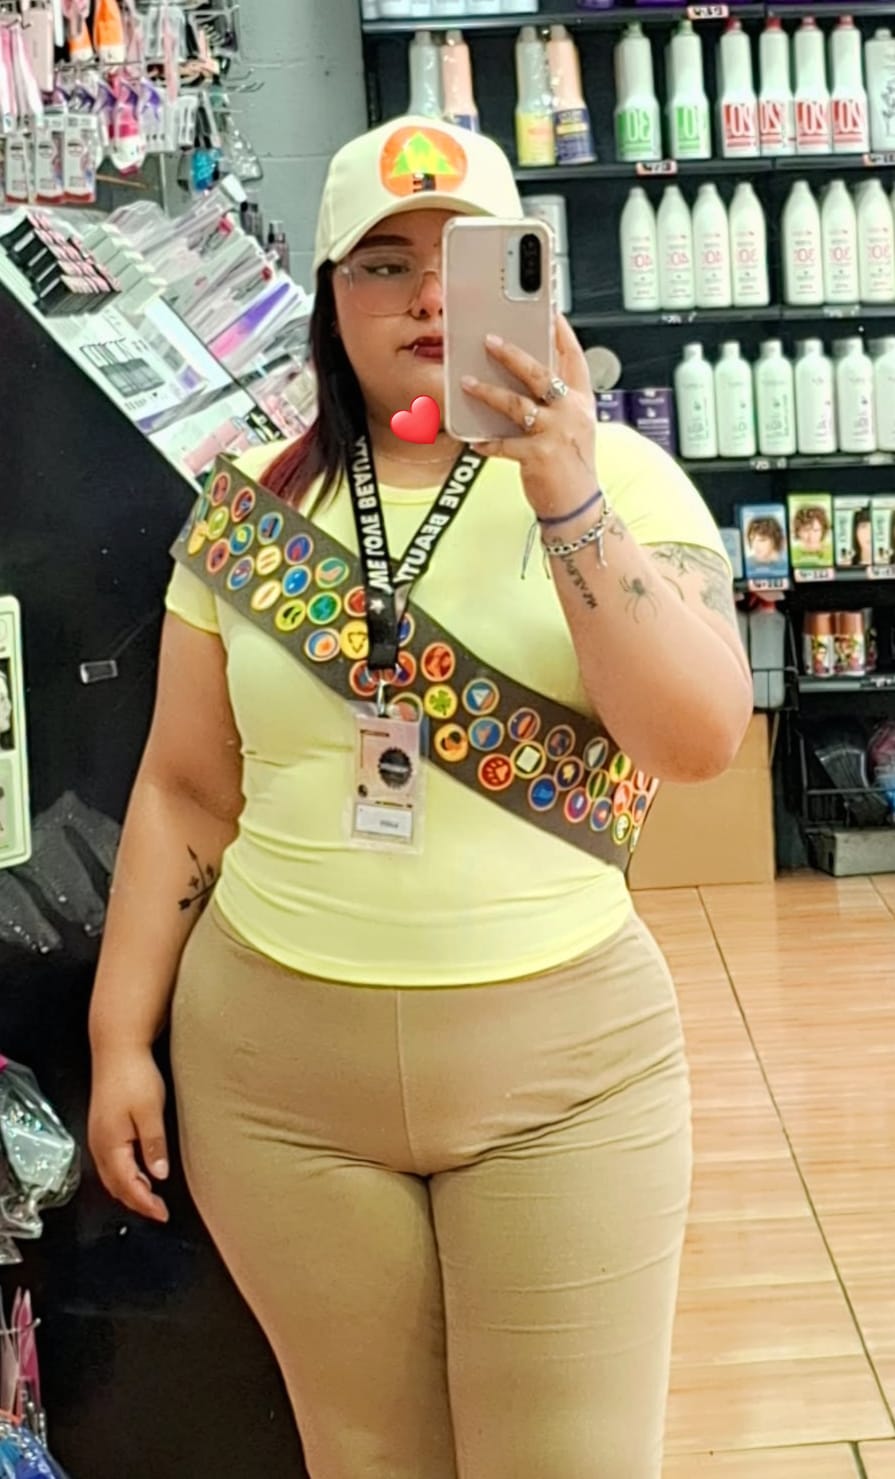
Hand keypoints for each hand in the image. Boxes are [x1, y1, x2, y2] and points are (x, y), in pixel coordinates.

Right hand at [88, 1048, 169, 1223]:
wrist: (117, 1047)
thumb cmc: (134, 1076)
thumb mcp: (150, 1111)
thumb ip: (153, 1145)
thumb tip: (158, 1175)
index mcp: (110, 1144)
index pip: (128, 1185)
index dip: (145, 1203)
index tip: (163, 1214)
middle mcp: (99, 1144)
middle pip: (115, 1185)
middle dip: (136, 1202)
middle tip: (158, 1211)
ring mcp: (98, 1135)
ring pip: (110, 1175)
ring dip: (128, 1190)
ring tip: (149, 1198)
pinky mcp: (102, 1126)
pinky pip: (110, 1162)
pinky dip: (122, 1175)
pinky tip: (136, 1172)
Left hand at [460, 314, 597, 520]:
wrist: (579, 507)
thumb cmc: (572, 465)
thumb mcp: (574, 427)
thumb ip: (555, 403)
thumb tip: (520, 380)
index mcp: (582, 402)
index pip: (574, 358)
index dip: (562, 333)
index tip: (550, 311)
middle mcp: (572, 413)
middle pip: (540, 374)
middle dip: (512, 354)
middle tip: (489, 340)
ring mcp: (556, 433)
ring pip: (516, 404)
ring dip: (487, 392)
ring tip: (467, 382)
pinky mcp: (539, 456)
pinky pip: (503, 444)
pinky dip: (486, 442)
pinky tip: (474, 441)